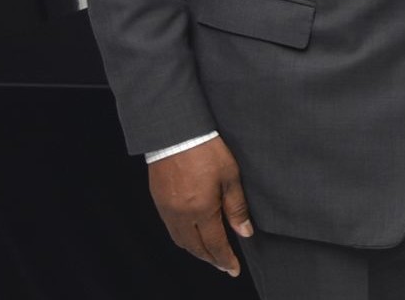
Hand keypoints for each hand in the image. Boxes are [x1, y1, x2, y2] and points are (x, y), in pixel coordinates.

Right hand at [147, 136, 252, 275]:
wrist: (176, 134)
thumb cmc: (206, 150)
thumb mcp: (230, 176)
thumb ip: (236, 207)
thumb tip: (245, 232)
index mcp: (201, 210)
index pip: (215, 244)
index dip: (225, 259)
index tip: (233, 269)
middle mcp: (181, 215)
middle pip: (196, 248)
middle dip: (211, 259)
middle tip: (224, 266)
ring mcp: (167, 210)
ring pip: (181, 241)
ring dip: (196, 251)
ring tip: (210, 255)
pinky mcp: (159, 202)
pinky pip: (171, 229)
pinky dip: (183, 239)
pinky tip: (192, 237)